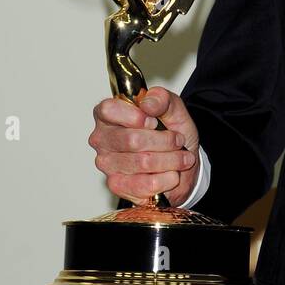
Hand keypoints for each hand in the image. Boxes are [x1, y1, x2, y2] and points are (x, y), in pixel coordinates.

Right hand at [88, 86, 200, 206]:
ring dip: (171, 160)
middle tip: (178, 140)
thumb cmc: (172, 134)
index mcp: (109, 115)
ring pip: (143, 162)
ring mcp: (107, 163)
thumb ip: (162, 99)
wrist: (182, 165)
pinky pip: (145, 184)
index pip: (108, 110)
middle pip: (132, 139)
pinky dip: (166, 179)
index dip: (135, 116)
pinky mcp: (116, 185)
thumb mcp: (174, 110)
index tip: (154, 122)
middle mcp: (102, 139)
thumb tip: (147, 103)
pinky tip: (171, 174)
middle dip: (165, 141)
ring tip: (181, 157)